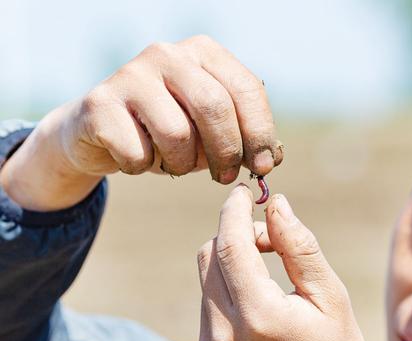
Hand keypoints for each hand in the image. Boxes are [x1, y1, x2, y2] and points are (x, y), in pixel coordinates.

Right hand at [0, 36, 281, 210]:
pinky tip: (138, 158)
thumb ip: (245, 139)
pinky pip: (138, 153)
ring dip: (181, 164)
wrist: (100, 130)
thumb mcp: (212, 130)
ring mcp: (130, 74)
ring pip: (176, 134)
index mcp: (203, 53)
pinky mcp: (100, 103)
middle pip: (214, 107)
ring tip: (173, 163)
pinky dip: (143, 167)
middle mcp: (167, 54)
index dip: (260, 132)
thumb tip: (272, 158)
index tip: (263, 167)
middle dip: (226, 152)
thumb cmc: (169, 129)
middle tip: (225, 177)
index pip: (246, 88)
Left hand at [194, 186, 385, 340]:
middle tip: (270, 240)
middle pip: (210, 257)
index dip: (235, 211)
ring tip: (269, 280)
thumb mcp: (331, 298)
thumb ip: (300, 247)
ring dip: (231, 265)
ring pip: (205, 282)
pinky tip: (258, 311)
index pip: (230, 245)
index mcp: (261, 317)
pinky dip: (226, 295)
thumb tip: (276, 204)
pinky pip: (206, 309)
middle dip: (235, 235)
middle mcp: (224, 336)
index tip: (244, 192)